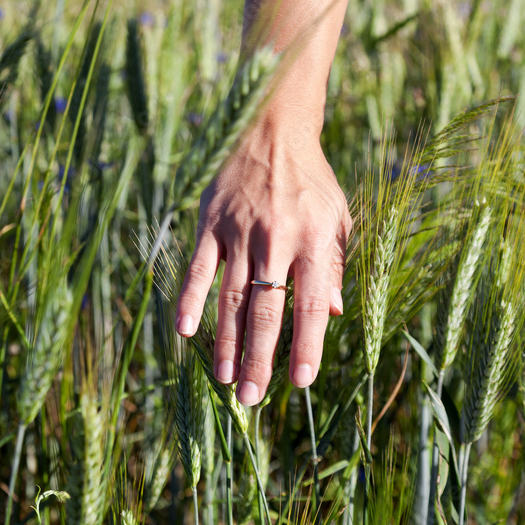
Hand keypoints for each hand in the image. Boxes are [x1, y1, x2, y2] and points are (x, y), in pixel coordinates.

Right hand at [174, 115, 351, 405]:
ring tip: (224, 378)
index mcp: (314, 241)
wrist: (272, 127)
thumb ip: (336, 265)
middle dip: (260, 357)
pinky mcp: (210, 224)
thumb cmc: (311, 179)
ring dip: (225, 341)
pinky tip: (185, 331)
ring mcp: (240, 232)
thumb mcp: (338, 216)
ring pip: (230, 297)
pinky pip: (199, 268)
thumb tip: (337, 313)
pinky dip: (191, 300)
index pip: (312, 304)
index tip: (300, 382)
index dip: (307, 345)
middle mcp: (277, 240)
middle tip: (252, 397)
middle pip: (266, 311)